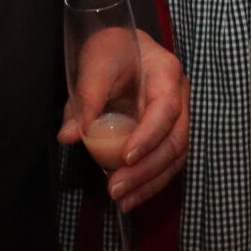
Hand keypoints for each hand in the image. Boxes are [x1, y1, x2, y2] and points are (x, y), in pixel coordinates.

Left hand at [58, 31, 190, 209]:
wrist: (123, 49)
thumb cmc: (111, 50)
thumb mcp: (94, 63)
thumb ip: (85, 98)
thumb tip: (69, 136)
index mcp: (166, 73)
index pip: (166, 108)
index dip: (149, 135)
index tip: (125, 158)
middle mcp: (181, 96)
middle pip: (176, 139)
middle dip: (147, 169)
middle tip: (116, 188)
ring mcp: (179, 117)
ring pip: (176, 156)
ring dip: (150, 182)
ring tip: (123, 202)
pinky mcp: (169, 134)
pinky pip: (168, 161)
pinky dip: (151, 182)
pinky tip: (131, 198)